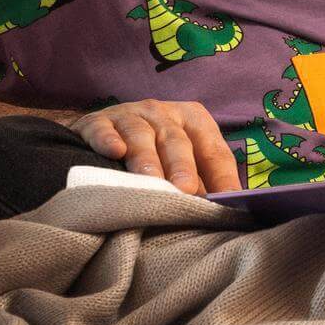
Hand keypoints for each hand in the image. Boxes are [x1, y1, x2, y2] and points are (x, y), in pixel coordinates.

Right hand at [67, 100, 241, 195]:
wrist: (99, 133)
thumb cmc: (153, 153)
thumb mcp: (181, 162)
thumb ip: (202, 184)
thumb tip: (225, 211)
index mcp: (192, 120)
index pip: (213, 150)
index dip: (222, 176)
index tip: (228, 200)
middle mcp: (163, 113)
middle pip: (176, 141)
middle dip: (182, 166)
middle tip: (186, 190)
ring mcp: (129, 115)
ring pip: (140, 135)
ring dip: (146, 158)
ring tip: (150, 180)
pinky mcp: (97, 122)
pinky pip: (103, 129)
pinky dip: (108, 139)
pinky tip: (114, 151)